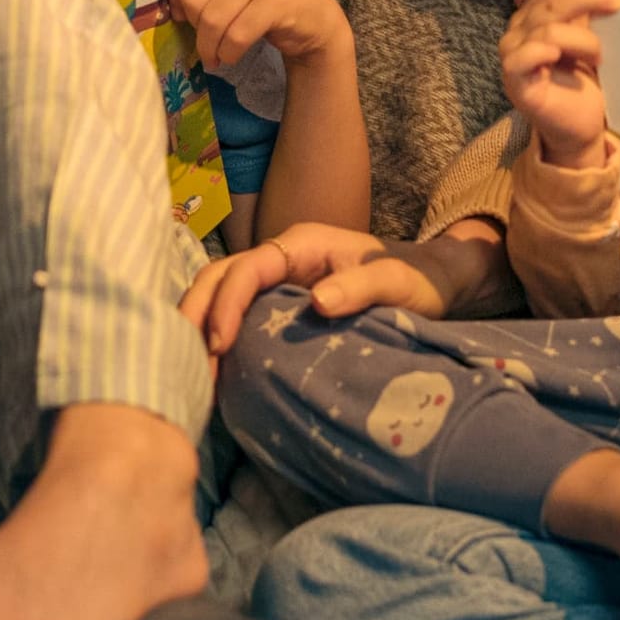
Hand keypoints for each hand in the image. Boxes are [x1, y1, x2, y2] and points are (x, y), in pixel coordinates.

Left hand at [165, 0, 350, 71]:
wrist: (314, 15)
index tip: (186, 13)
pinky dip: (229, 53)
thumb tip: (162, 7)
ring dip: (210, 47)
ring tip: (216, 54)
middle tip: (208, 36)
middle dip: (195, 26)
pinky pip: (236, 34)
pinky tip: (232, 55)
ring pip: (212, 18)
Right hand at [181, 222, 457, 351]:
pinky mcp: (277, 304)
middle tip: (188, 365)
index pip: (247, 268)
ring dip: (200, 328)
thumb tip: (318, 302)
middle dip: (197, 315)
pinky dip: (216, 338)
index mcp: (301, 244)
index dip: (227, 304)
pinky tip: (213, 372)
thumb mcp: (396, 282)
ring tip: (194, 375)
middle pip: (218, 276)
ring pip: (219, 294)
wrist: (431, 281)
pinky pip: (236, 315)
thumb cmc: (416, 279)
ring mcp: (276, 280)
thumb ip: (361, 287)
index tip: (220, 346)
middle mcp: (280, 258)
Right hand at [498, 0, 619, 166]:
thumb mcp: (585, 36)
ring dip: (580, 36)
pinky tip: (559, 53)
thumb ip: (579, 5)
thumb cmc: (583, 81)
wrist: (581, 126)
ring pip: (545, 29)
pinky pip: (521, 59)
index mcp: (532, 18)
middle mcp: (517, 33)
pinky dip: (541, 51)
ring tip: (600, 54)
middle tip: (615, 4)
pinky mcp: (515, 83)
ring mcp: (513, 58)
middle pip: (548, 3)